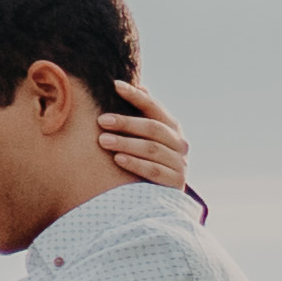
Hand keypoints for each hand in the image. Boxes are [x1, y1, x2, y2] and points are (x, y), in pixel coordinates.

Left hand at [100, 79, 192, 195]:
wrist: (163, 194)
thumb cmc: (150, 158)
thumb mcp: (148, 135)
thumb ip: (145, 114)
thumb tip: (141, 86)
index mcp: (172, 127)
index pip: (154, 107)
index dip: (136, 96)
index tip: (116, 86)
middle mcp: (179, 144)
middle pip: (153, 128)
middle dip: (126, 123)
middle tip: (102, 120)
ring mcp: (180, 164)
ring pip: (152, 149)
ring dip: (126, 143)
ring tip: (103, 141)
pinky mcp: (176, 182)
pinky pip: (154, 171)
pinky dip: (136, 164)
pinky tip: (118, 159)